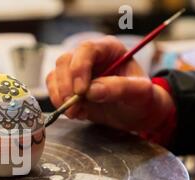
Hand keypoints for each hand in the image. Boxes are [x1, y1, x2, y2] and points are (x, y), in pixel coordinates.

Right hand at [46, 36, 174, 132]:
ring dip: (60, 96)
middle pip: (65, 61)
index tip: (81, 91)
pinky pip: (53, 89)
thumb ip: (119, 88)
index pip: (86, 49)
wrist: (134, 114)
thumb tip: (92, 91)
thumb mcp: (139, 93)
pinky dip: (59, 102)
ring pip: (55, 75)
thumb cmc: (141, 99)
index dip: (79, 68)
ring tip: (76, 113)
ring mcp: (76, 71)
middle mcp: (89, 56)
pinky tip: (76, 113)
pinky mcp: (68, 86)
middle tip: (74, 107)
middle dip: (66, 86)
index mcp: (109, 49)